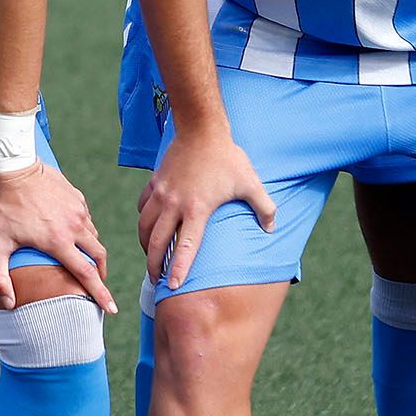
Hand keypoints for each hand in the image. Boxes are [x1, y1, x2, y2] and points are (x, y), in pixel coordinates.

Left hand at [0, 162, 113, 314]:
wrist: (12, 167)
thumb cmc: (2, 207)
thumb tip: (8, 304)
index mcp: (58, 242)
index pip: (86, 275)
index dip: (101, 294)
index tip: (112, 309)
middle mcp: (74, 227)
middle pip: (99, 256)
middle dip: (101, 273)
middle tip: (97, 284)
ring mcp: (78, 210)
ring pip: (94, 237)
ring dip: (92, 252)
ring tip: (82, 260)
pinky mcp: (77, 197)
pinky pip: (87, 220)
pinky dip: (85, 232)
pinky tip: (73, 234)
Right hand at [135, 122, 273, 292]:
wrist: (201, 129)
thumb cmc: (227, 157)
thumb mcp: (250, 183)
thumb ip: (264, 207)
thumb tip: (272, 228)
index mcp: (197, 209)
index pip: (185, 247)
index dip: (178, 269)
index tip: (172, 287)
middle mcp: (174, 204)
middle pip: (156, 242)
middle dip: (154, 265)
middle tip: (156, 280)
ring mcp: (161, 193)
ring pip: (145, 227)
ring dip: (145, 245)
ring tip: (150, 257)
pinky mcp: (154, 183)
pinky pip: (143, 208)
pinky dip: (143, 221)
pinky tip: (148, 227)